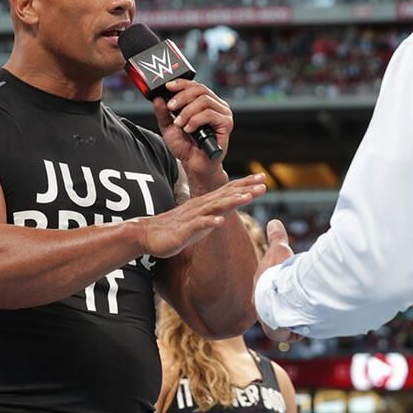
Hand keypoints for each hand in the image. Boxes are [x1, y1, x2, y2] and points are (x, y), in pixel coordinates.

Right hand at [134, 174, 266, 258]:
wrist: (148, 234)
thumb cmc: (175, 228)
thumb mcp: (199, 220)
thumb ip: (212, 214)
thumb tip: (226, 212)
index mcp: (206, 204)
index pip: (229, 191)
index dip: (246, 185)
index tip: (262, 179)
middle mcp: (202, 207)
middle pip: (227, 195)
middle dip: (246, 189)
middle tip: (263, 183)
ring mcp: (194, 217)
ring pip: (215, 207)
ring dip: (232, 202)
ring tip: (247, 198)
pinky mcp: (185, 230)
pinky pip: (198, 225)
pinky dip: (209, 222)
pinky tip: (220, 221)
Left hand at [153, 80, 231, 177]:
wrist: (194, 165)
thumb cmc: (186, 147)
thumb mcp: (168, 127)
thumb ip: (163, 113)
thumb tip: (158, 98)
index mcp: (206, 103)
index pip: (195, 86)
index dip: (182, 83)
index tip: (168, 87)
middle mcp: (217, 106)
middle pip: (200, 89)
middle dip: (182, 97)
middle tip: (171, 108)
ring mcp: (223, 114)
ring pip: (204, 100)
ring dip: (187, 111)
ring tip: (180, 124)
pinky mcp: (226, 124)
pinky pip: (210, 114)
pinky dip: (195, 120)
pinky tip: (189, 129)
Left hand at [255, 220, 304, 342]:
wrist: (280, 296)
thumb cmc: (278, 272)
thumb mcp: (279, 250)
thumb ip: (277, 238)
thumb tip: (273, 220)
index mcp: (259, 292)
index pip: (268, 293)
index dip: (278, 290)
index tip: (287, 288)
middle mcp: (262, 309)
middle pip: (275, 310)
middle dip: (286, 308)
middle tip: (299, 304)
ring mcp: (271, 323)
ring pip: (284, 323)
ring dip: (294, 321)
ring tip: (307, 315)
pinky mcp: (282, 333)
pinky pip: (292, 333)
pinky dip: (300, 330)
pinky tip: (308, 325)